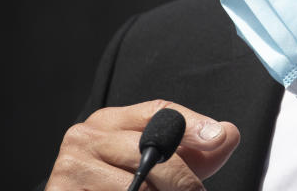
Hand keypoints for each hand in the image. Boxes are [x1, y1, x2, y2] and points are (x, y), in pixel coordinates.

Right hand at [46, 100, 239, 190]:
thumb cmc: (119, 186)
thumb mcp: (161, 166)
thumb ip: (195, 150)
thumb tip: (227, 133)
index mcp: (109, 121)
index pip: (157, 112)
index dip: (191, 124)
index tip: (216, 138)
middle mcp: (84, 137)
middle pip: (150, 153)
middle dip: (182, 181)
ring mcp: (69, 168)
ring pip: (135, 186)